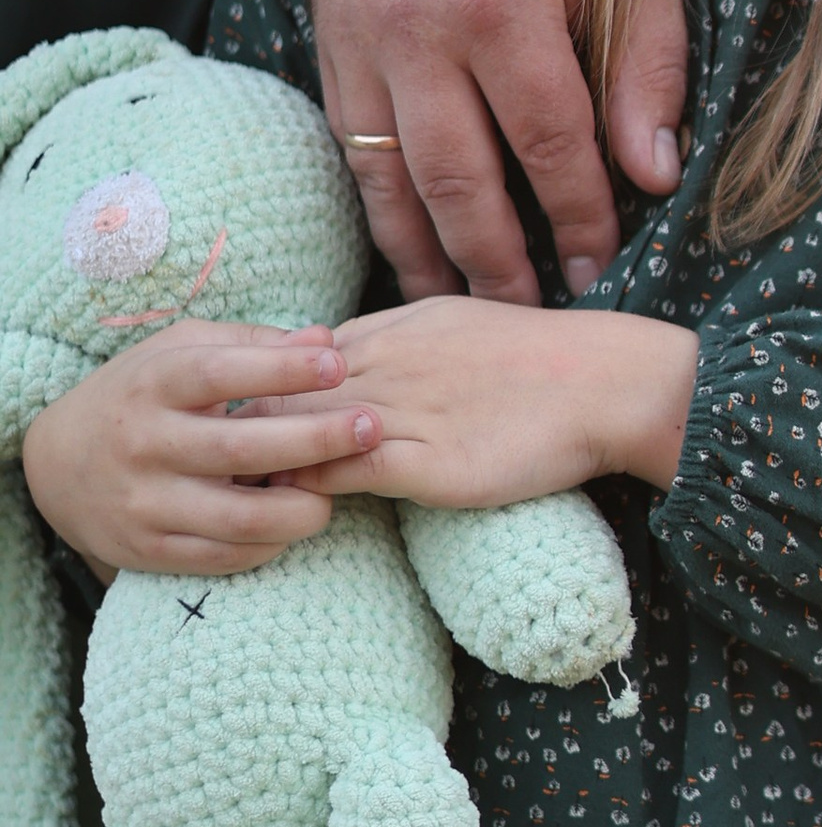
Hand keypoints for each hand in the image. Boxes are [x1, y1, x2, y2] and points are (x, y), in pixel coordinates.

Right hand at [20, 323, 367, 575]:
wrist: (57, 465)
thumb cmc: (142, 394)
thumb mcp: (181, 351)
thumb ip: (252, 344)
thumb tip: (326, 339)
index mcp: (154, 384)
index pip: (220, 373)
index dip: (281, 369)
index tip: (337, 364)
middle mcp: (146, 444)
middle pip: (240, 449)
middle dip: (315, 440)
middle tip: (371, 427)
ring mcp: (146, 502)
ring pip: (240, 517)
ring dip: (303, 507)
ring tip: (338, 489)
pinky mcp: (151, 549)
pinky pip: (226, 556)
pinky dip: (272, 541)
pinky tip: (296, 519)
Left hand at [256, 298, 699, 506]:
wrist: (608, 382)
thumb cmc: (549, 359)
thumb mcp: (466, 325)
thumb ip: (410, 339)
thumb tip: (365, 355)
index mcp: (399, 327)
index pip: (303, 353)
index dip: (268, 383)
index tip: (241, 412)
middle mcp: (391, 362)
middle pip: (288, 387)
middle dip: (246, 419)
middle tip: (207, 452)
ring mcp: (406, 412)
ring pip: (305, 430)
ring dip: (265, 456)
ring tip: (228, 482)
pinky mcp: (428, 462)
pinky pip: (345, 472)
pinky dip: (309, 486)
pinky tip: (289, 502)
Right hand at [314, 0, 687, 305]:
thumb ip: (646, 63)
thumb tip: (655, 175)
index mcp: (500, 5)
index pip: (548, 145)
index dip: (579, 218)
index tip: (603, 272)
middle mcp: (416, 29)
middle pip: (458, 181)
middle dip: (499, 263)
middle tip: (531, 318)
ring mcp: (358, 31)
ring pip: (387, 174)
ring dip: (426, 252)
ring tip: (462, 310)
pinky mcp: (327, 27)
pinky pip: (348, 137)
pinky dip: (378, 199)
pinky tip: (408, 240)